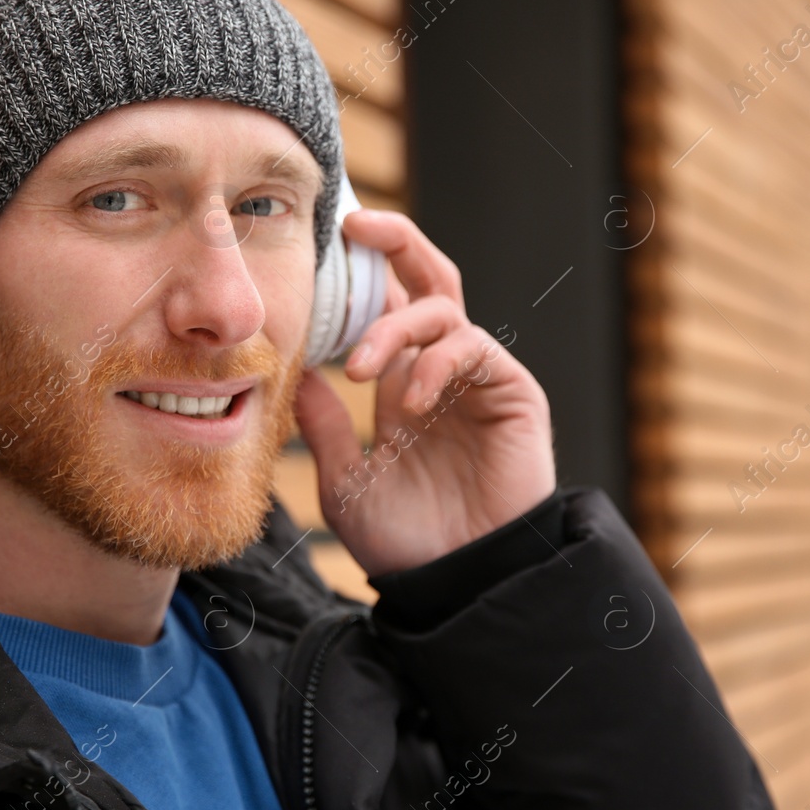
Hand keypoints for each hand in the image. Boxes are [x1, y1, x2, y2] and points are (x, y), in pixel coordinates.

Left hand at [293, 210, 556, 576]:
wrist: (457, 584)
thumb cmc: (406, 542)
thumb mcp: (345, 481)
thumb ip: (321, 425)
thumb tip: (294, 368)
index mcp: (402, 384)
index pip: (383, 307)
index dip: (356, 273)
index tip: (317, 249)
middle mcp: (442, 371)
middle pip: (426, 278)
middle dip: (394, 241)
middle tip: (354, 224)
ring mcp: (480, 379)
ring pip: (444, 308)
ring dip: (396, 326)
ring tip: (360, 370)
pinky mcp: (514, 393)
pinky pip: (475, 348)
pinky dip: (437, 363)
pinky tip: (409, 403)